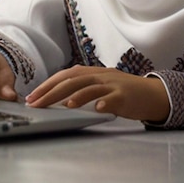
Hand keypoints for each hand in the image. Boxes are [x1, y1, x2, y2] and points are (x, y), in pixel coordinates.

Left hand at [25, 65, 169, 122]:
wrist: (152, 93)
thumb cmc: (122, 92)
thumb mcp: (100, 86)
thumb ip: (82, 88)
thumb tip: (57, 98)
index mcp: (92, 73)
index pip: (65, 75)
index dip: (47, 84)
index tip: (32, 96)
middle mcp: (100, 75)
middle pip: (73, 80)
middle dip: (52, 92)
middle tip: (36, 103)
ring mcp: (113, 84)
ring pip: (91, 87)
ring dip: (77, 96)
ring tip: (64, 105)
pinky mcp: (125, 95)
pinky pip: (114, 98)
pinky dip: (105, 103)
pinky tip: (97, 109)